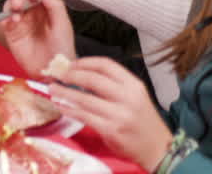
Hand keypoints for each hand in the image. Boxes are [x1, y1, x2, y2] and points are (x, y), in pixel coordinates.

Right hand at [1, 0, 74, 78]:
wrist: (52, 71)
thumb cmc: (62, 49)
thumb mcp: (63, 25)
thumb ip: (55, 6)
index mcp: (47, 6)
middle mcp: (33, 10)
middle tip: (24, 3)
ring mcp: (21, 20)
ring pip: (11, 2)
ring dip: (12, 3)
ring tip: (17, 11)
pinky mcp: (11, 31)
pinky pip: (3, 18)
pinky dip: (5, 17)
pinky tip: (13, 22)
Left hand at [49, 57, 172, 169]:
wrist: (159, 148)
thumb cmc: (142, 121)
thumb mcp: (134, 97)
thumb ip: (113, 86)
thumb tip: (79, 74)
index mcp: (134, 85)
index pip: (106, 64)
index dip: (84, 62)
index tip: (70, 64)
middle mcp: (128, 97)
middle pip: (92, 79)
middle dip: (70, 75)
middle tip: (57, 76)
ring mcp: (120, 114)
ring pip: (84, 98)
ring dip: (64, 93)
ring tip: (52, 89)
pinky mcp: (112, 130)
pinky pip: (84, 116)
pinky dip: (69, 110)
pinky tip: (61, 107)